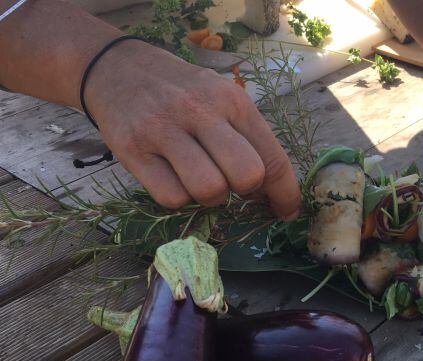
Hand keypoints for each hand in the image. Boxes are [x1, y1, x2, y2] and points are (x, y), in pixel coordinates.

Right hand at [85, 39, 300, 217]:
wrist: (114, 66)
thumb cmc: (181, 92)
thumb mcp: (220, 100)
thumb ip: (247, 139)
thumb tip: (270, 192)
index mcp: (232, 101)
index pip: (273, 158)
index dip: (285, 194)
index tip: (287, 211)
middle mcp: (201, 112)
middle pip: (246, 175)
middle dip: (246, 192)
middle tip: (233, 186)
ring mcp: (164, 130)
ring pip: (209, 190)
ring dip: (211, 198)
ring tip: (200, 181)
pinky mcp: (132, 149)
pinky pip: (171, 198)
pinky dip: (179, 199)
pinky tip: (174, 179)